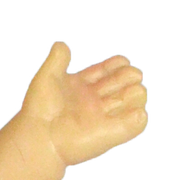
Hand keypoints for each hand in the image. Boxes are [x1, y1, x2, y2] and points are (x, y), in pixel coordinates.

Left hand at [18, 40, 148, 170]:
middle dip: (130, 75)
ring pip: (136, 97)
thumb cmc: (40, 109)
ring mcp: (106, 117)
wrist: (40, 136)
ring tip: (123, 96)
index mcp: (84, 86)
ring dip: (136, 92)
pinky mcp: (113, 134)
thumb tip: (63, 42)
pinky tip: (133, 112)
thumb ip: (58, 57)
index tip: (118, 64)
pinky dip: (139, 115)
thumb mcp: (47, 76)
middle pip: (127, 80)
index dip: (118, 64)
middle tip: (120, 80)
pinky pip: (137, 122)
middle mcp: (97, 101)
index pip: (112, 69)